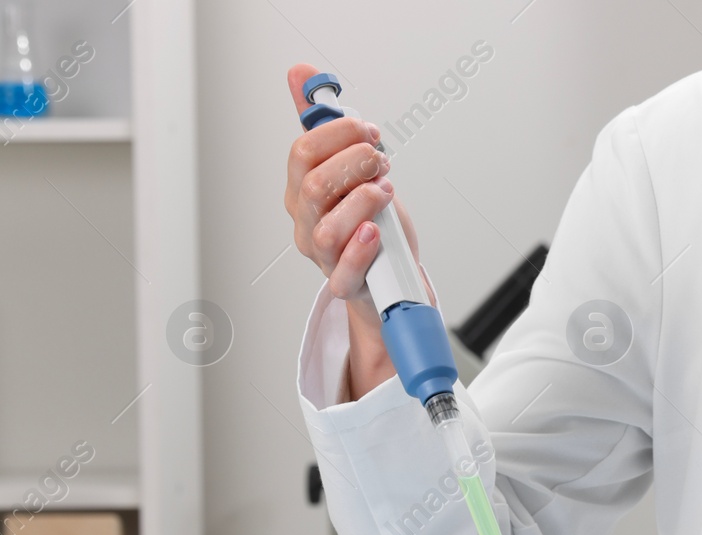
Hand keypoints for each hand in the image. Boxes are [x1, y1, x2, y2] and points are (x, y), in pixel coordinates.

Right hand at [284, 63, 418, 397]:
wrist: (389, 276)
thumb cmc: (371, 221)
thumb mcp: (351, 167)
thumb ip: (326, 123)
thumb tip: (300, 73)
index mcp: (302, 188)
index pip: (304, 151)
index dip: (341, 134)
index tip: (369, 132)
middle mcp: (306, 220)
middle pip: (315, 183)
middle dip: (355, 162)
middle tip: (382, 160)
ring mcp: (322, 254)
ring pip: (327, 225)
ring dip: (364, 200)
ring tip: (386, 192)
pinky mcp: (344, 283)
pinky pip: (344, 271)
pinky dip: (361, 248)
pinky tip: (377, 230)